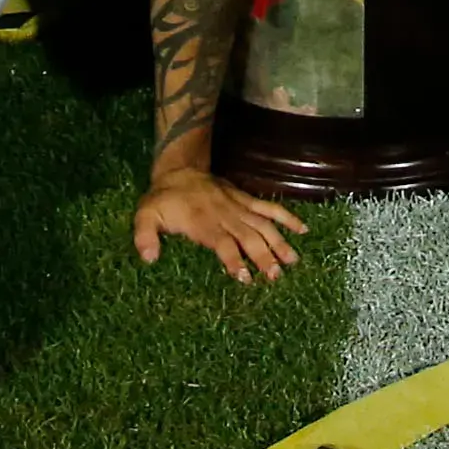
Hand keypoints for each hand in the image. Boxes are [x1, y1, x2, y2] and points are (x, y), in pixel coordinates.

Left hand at [134, 163, 308, 283]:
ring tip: (293, 261)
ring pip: (263, 224)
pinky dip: (287, 217)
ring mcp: (238, 206)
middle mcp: (224, 214)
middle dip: (262, 256)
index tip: (245, 277)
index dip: (234, 259)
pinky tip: (304, 230)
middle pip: (248, 236)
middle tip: (275, 276)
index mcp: (201, 221)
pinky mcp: (246, 200)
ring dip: (279, 241)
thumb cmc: (162, 200)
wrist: (179, 170)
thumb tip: (149, 258)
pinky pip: (269, 207)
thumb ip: (144, 236)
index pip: (221, 242)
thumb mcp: (145, 215)